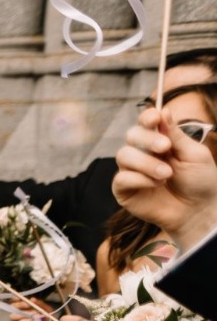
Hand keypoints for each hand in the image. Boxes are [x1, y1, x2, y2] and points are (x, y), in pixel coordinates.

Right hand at [113, 106, 216, 239]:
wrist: (198, 210)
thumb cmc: (200, 181)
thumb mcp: (194, 154)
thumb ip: (177, 135)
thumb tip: (163, 110)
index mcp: (160, 141)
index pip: (146, 123)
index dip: (147, 117)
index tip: (155, 118)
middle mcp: (143, 153)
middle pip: (131, 135)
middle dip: (147, 139)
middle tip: (165, 147)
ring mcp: (131, 171)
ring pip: (123, 155)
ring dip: (146, 163)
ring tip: (166, 175)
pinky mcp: (124, 190)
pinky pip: (121, 178)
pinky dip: (139, 179)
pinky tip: (155, 185)